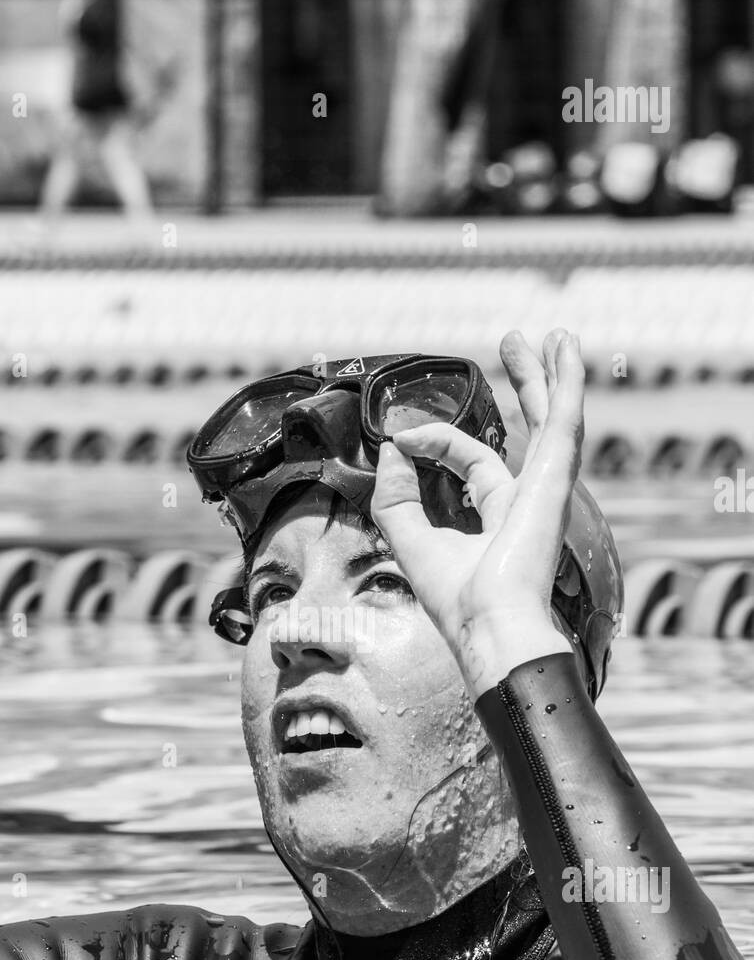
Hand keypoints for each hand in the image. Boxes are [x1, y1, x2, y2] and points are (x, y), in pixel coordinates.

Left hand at [371, 329, 583, 697]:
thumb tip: (392, 449)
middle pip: (529, 428)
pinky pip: (565, 417)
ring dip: (551, 373)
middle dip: (523, 386)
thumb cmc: (457, 600)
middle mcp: (529, 498)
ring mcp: (547, 486)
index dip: (434, 440)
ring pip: (555, 417)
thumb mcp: (410, 540)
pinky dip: (567, 380)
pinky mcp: (555, 477)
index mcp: (501, 514)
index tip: (401, 438)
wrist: (488, 624)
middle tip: (514, 345)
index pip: (470, 459)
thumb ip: (396, 496)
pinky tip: (565, 347)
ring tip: (552, 335)